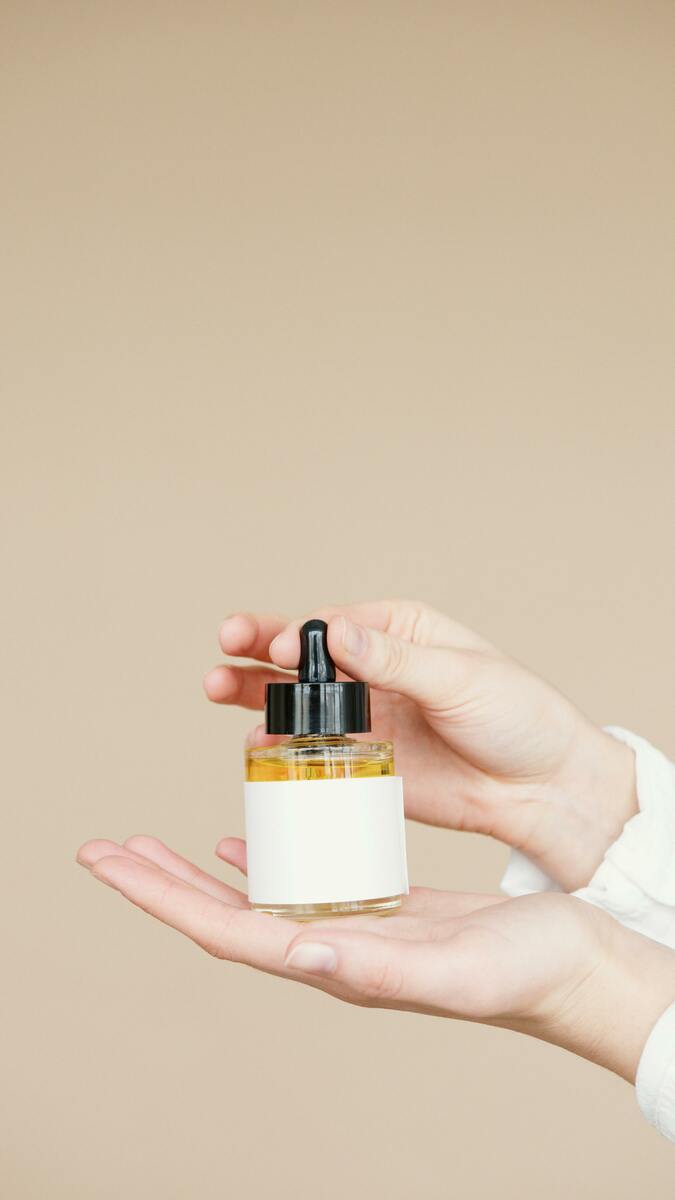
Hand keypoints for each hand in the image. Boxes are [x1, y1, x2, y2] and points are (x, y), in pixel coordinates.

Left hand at [76, 834, 674, 1083]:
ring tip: (157, 847)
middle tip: (109, 848)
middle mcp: (332, 953)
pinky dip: (261, 864)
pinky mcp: (378, 912)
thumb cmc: (527, 972)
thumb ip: (375, 968)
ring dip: (198, 876)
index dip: (163, 898)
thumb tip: (297, 954)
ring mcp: (352, 933)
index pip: (227, 932)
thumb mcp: (453, 967)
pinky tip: (245, 847)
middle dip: (160, 884)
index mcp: (338, 966)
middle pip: (224, 916)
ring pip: (254, 901)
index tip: (111, 861)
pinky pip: (300, 885)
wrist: (574, 966)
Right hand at [203, 601, 636, 889]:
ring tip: (217, 687)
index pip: (335, 624)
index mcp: (400, 632)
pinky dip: (279, 748)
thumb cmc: (518, 718)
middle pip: (303, 654)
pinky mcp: (362, 762)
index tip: (280, 647)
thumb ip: (397, 660)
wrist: (542, 791)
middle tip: (226, 645)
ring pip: (295, 700)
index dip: (300, 631)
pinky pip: (311, 751)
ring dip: (254, 693)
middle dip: (259, 647)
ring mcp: (364, 716)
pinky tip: (256, 745)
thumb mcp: (462, 679)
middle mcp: (374, 669)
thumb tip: (337, 633)